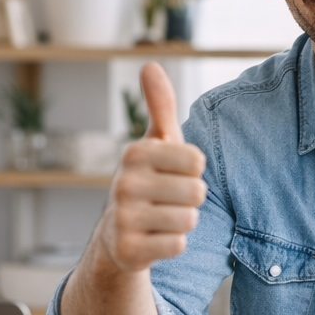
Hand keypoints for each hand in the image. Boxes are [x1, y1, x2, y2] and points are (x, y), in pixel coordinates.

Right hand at [92, 63, 207, 272]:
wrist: (117, 235)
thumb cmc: (148, 180)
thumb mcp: (155, 143)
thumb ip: (160, 105)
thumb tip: (150, 63)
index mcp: (134, 154)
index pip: (197, 161)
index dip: (193, 170)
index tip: (173, 173)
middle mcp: (123, 184)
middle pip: (197, 192)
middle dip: (190, 199)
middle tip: (167, 200)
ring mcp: (123, 218)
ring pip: (189, 219)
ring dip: (182, 221)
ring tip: (161, 218)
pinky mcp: (129, 250)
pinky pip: (178, 245)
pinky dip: (172, 244)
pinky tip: (154, 238)